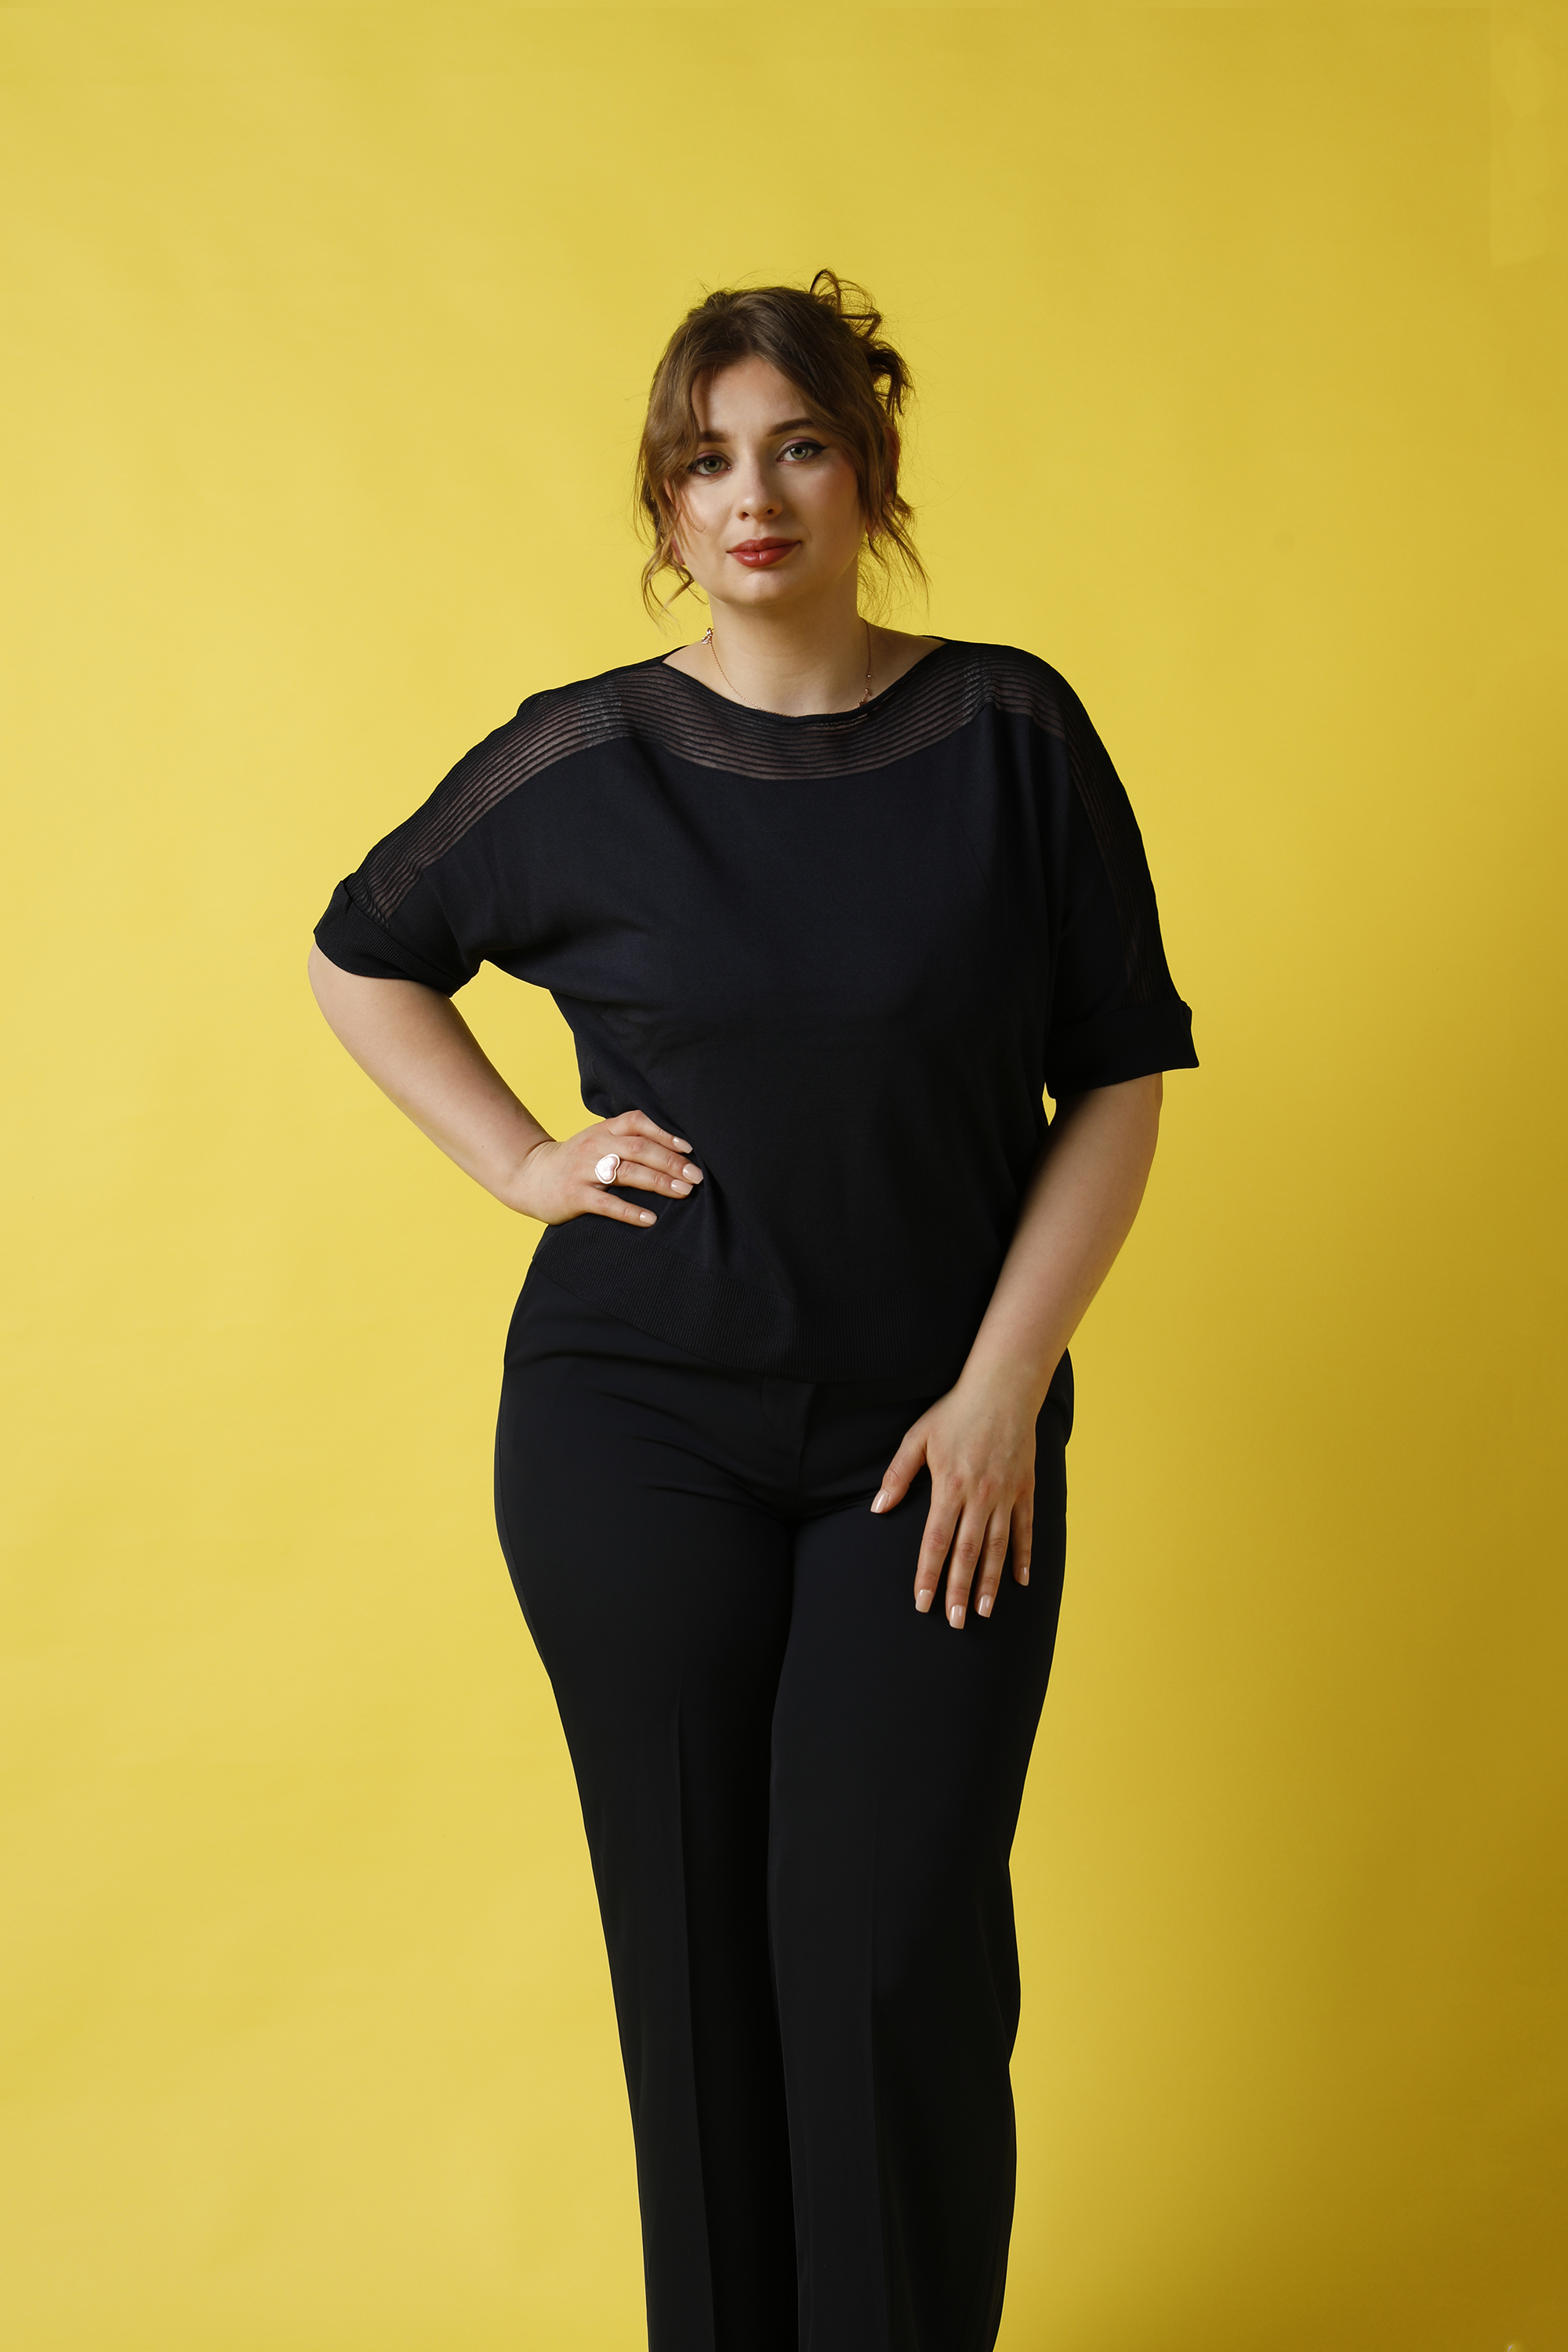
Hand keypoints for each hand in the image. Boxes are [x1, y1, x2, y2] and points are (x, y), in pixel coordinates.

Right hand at [508, 1110, 702, 1227]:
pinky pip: (607, 1204)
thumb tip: (674, 1150)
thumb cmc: (575, 1161)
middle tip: (696, 1176)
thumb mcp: (597, 1141)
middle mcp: (595, 1146)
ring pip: (627, 1173)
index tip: (689, 1148)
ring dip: (659, 1183)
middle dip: (671, 1162)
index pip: (638, 1122)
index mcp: (603, 1130)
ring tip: (683, 1192)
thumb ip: (627, 1140)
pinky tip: (650, 1219)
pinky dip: (630, 1212)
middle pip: (639, 1149)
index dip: (665, 1133)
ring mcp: (584, 1171)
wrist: (529, 1177)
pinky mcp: (575, 1196)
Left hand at [871, 1366, 1040, 1628]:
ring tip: (984, 1611)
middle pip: (967, 1553)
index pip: (935, 1541)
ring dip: (990, 1582)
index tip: (922, 1602)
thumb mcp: (918, 1437)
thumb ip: (898, 1475)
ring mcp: (1006, 1494)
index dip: (928, 1574)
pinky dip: (1023, 1556)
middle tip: (955, 1622)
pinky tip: (1020, 1581)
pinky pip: (1025, 1529)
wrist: (1004, 1387)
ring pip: (998, 1547)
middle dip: (959, 1590)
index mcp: (949, 1486)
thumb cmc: (956, 1411)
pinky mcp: (1025, 1488)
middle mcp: (979, 1496)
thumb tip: (878, 1507)